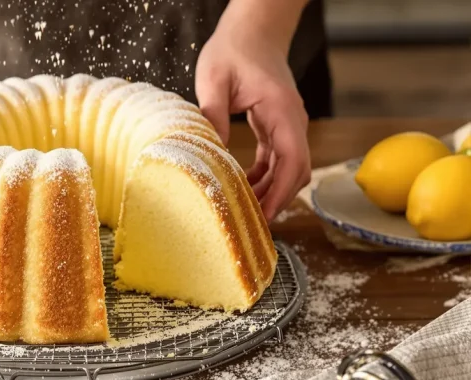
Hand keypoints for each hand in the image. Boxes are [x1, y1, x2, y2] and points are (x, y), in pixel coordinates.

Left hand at [195, 1, 310, 222]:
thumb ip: (212, 115)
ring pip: (288, 168)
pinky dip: (264, 177)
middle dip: (277, 199)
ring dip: (269, 190)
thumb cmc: (233, 49)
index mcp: (281, 110)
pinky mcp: (276, 126)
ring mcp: (287, 124)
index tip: (265, 216)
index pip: (293, 160)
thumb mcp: (214, 79)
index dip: (281, 192)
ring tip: (243, 210)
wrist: (253, 29)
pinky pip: (276, 159)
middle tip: (250, 223)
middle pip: (296, 171)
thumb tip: (209, 155)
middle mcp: (291, 120)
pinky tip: (243, 187)